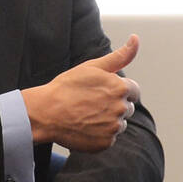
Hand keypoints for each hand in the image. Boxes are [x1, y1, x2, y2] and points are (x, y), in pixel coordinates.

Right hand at [22, 34, 140, 151]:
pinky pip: (109, 138)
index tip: (101, 92)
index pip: (133, 91)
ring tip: (86, 115)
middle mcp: (122, 109)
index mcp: (121, 88)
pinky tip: (84, 126)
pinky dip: (99, 134)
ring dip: (108, 120)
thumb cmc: (67, 87)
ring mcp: (114, 128)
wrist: (46, 112)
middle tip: (90, 103)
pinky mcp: (106, 143)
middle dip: (113, 105)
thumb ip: (119, 56)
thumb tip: (136, 38)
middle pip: (127, 108)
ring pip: (118, 124)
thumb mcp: (93, 67)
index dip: (118, 90)